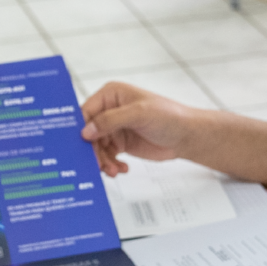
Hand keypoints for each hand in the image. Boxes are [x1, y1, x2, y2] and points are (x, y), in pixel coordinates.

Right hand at [80, 82, 203, 176]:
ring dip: (102, 161)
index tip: (80, 146)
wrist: (187, 136)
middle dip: (92, 151)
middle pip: (88, 133)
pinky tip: (121, 168)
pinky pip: (106, 156)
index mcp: (111, 95)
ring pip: (96, 147)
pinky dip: (110, 165)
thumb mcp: (139, 114)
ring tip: (113, 170)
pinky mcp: (120, 143)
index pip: (86, 111)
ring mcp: (114, 128)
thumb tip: (86, 130)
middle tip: (98, 165)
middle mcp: (110, 110)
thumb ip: (111, 120)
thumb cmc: (169, 117)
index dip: (80, 129)